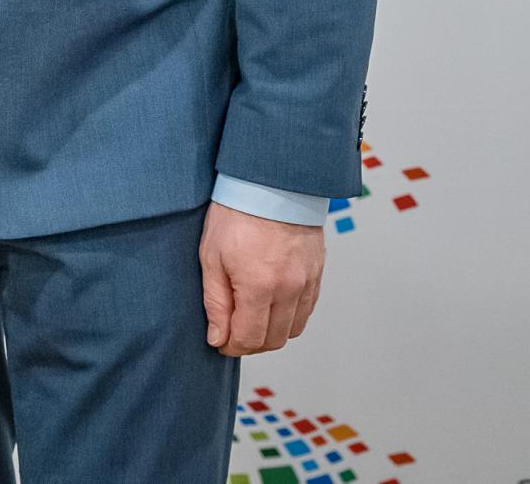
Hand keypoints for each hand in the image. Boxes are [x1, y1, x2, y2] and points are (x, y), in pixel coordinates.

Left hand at [199, 201, 324, 354]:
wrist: (270, 183)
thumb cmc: (236, 214)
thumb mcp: (211, 257)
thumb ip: (216, 302)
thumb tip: (218, 337)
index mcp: (260, 286)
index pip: (250, 338)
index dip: (232, 346)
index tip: (220, 341)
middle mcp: (290, 289)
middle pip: (274, 340)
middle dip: (251, 344)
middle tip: (232, 333)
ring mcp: (307, 282)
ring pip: (293, 329)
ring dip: (271, 332)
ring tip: (250, 319)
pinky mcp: (317, 273)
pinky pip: (307, 310)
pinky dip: (289, 317)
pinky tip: (271, 305)